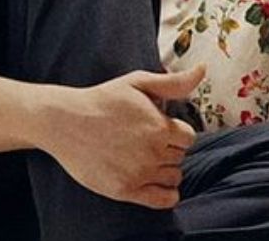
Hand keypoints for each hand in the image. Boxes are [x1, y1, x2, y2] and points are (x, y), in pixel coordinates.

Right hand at [37, 65, 204, 208]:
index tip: (161, 129)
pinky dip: (167, 194)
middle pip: (180, 157)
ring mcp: (140, 173)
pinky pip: (163, 200)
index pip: (188, 137)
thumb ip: (174, 82)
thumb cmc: (103, 99)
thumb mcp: (138, 83)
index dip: (176, 132)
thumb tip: (203, 70)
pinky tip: (157, 183)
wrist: (65, 122)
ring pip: (174, 177)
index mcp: (160, 126)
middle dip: (170, 149)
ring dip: (166, 169)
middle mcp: (153, 152)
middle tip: (149, 142)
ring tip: (147, 159)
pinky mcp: (125, 190)